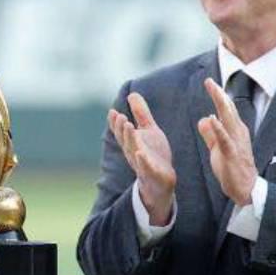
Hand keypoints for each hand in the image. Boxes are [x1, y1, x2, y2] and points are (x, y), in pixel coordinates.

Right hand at [108, 92, 175, 224]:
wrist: (162, 181)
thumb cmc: (154, 154)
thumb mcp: (149, 131)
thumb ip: (141, 113)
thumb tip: (132, 93)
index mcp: (131, 142)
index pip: (121, 131)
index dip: (115, 123)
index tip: (113, 112)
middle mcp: (133, 152)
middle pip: (125, 140)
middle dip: (122, 129)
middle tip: (121, 116)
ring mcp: (142, 164)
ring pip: (133, 151)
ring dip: (130, 139)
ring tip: (129, 126)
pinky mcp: (153, 174)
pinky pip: (146, 168)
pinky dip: (143, 161)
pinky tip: (141, 153)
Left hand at [197, 78, 257, 205]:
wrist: (245, 189)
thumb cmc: (232, 168)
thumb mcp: (217, 148)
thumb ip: (210, 134)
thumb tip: (204, 119)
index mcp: (234, 130)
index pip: (226, 109)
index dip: (218, 95)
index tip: (209, 82)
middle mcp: (238, 133)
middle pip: (228, 110)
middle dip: (219, 95)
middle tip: (210, 81)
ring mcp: (236, 143)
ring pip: (229, 120)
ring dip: (221, 105)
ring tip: (215, 91)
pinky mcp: (232, 155)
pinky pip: (225, 140)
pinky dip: (219, 128)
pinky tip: (212, 118)